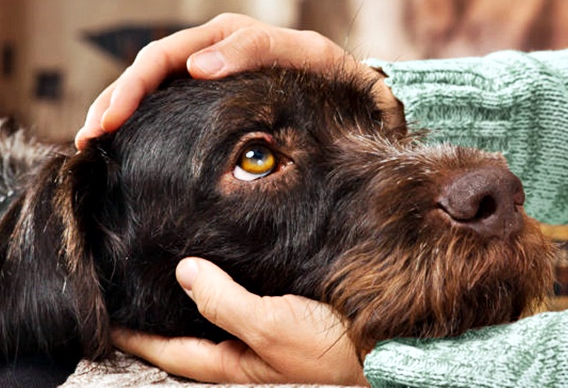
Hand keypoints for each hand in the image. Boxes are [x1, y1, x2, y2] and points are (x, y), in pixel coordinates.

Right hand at [76, 12, 397, 148]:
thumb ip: (256, 50)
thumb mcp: (306, 55)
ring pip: (154, 90)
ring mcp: (211, 78)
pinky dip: (145, 123)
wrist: (353, 94)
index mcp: (226, 39)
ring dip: (120, 112)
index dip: (133, 86)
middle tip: (90, 137)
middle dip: (115, 101)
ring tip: (94, 142)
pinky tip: (128, 144)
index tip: (111, 120)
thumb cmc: (333, 76)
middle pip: (148, 72)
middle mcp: (212, 54)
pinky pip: (173, 107)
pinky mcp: (215, 103)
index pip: (164, 56)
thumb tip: (197, 66)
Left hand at [112, 258, 366, 384]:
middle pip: (189, 336)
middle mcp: (244, 356)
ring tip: (172, 276)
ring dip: (193, 301)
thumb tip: (185, 273)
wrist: (387, 351)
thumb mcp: (272, 328)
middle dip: (160, 317)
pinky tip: (229, 272)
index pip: (170, 350)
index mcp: (234, 365)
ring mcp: (265, 342)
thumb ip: (225, 303)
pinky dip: (227, 292)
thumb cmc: (332, 351)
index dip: (137, 334)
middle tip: (134, 290)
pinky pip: (245, 306)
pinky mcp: (286, 323)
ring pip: (216, 320)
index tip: (109, 315)